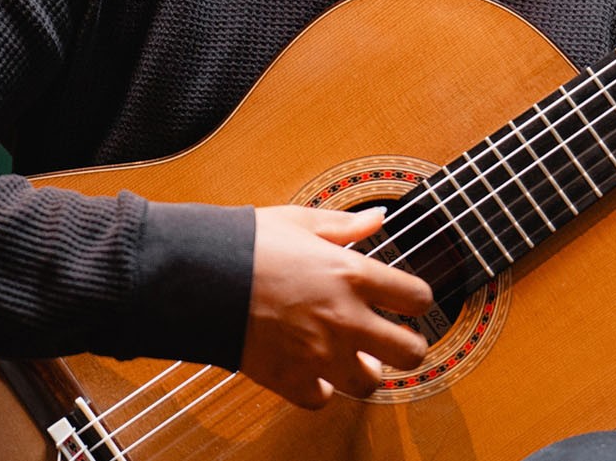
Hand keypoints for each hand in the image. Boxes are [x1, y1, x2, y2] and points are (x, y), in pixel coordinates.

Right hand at [241, 206, 434, 406]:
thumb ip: (346, 225)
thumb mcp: (301, 221)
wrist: (198, 277)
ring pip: (369, 384)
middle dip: (410, 348)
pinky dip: (320, 388)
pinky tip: (314, 370)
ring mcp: (319, 353)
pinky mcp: (289, 378)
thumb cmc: (248, 244)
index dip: (418, 300)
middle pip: (410, 352)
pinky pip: (321, 398)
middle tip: (396, 341)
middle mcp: (345, 318)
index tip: (408, 301)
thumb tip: (379, 218)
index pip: (417, 297)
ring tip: (355, 359)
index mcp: (353, 275)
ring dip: (366, 372)